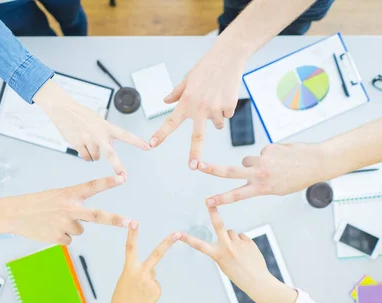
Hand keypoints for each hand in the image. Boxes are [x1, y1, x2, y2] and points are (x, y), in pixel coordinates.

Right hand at [0, 175, 129, 243]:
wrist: (14, 214)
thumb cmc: (38, 203)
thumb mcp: (57, 195)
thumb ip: (74, 203)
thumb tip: (87, 220)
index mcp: (69, 194)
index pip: (92, 186)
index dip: (109, 182)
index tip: (123, 179)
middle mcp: (69, 208)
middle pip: (98, 215)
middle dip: (116, 220)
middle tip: (131, 222)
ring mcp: (64, 224)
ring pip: (80, 230)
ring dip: (70, 228)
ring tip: (54, 221)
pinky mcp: (58, 237)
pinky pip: (69, 239)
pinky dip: (62, 236)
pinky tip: (49, 229)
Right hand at [34, 80, 149, 175]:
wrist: (63, 109)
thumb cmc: (82, 116)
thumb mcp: (98, 121)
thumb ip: (106, 134)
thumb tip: (109, 149)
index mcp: (106, 126)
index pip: (125, 134)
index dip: (136, 142)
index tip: (148, 146)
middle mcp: (98, 133)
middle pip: (110, 153)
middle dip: (117, 166)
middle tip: (124, 176)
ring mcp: (87, 139)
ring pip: (95, 157)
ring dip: (93, 154)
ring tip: (87, 141)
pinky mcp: (77, 143)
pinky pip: (85, 157)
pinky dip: (84, 154)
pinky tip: (80, 144)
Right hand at [108, 222, 180, 302]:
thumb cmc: (121, 299)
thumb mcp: (125, 281)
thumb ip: (138, 272)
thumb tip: (152, 271)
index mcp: (129, 269)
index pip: (130, 248)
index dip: (132, 234)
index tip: (134, 222)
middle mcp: (141, 272)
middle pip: (156, 254)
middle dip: (167, 243)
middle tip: (178, 233)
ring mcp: (151, 281)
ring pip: (152, 276)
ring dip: (147, 284)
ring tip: (138, 295)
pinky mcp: (157, 290)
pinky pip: (155, 286)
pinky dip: (150, 291)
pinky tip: (144, 298)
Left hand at [149, 41, 250, 169]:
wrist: (229, 56)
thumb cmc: (206, 66)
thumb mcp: (188, 78)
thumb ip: (177, 93)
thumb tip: (166, 101)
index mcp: (187, 101)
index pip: (171, 122)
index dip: (160, 134)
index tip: (152, 144)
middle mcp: (201, 107)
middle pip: (197, 137)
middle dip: (195, 153)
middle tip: (193, 166)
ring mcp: (216, 108)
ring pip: (216, 125)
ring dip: (215, 119)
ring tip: (215, 99)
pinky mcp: (230, 106)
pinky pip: (227, 115)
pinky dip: (226, 109)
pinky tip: (225, 94)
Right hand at [179, 206, 296, 302]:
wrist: (257, 281)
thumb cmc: (239, 274)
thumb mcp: (224, 264)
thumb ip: (222, 249)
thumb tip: (228, 234)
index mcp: (218, 256)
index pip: (199, 245)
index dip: (188, 239)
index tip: (178, 234)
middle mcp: (227, 248)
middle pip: (219, 225)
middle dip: (213, 212)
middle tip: (209, 201)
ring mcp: (238, 244)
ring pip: (231, 232)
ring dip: (233, 238)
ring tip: (239, 252)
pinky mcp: (249, 242)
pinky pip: (242, 236)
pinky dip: (243, 242)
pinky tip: (247, 252)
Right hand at [200, 142, 328, 205]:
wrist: (314, 163)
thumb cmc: (296, 178)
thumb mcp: (277, 188)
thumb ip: (259, 182)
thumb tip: (245, 169)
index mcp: (263, 188)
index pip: (237, 194)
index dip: (221, 199)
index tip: (208, 202)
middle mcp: (261, 174)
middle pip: (230, 171)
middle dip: (212, 169)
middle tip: (197, 165)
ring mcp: (263, 160)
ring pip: (247, 161)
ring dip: (255, 163)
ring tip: (274, 166)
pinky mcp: (268, 148)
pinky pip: (261, 152)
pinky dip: (269, 155)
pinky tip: (282, 158)